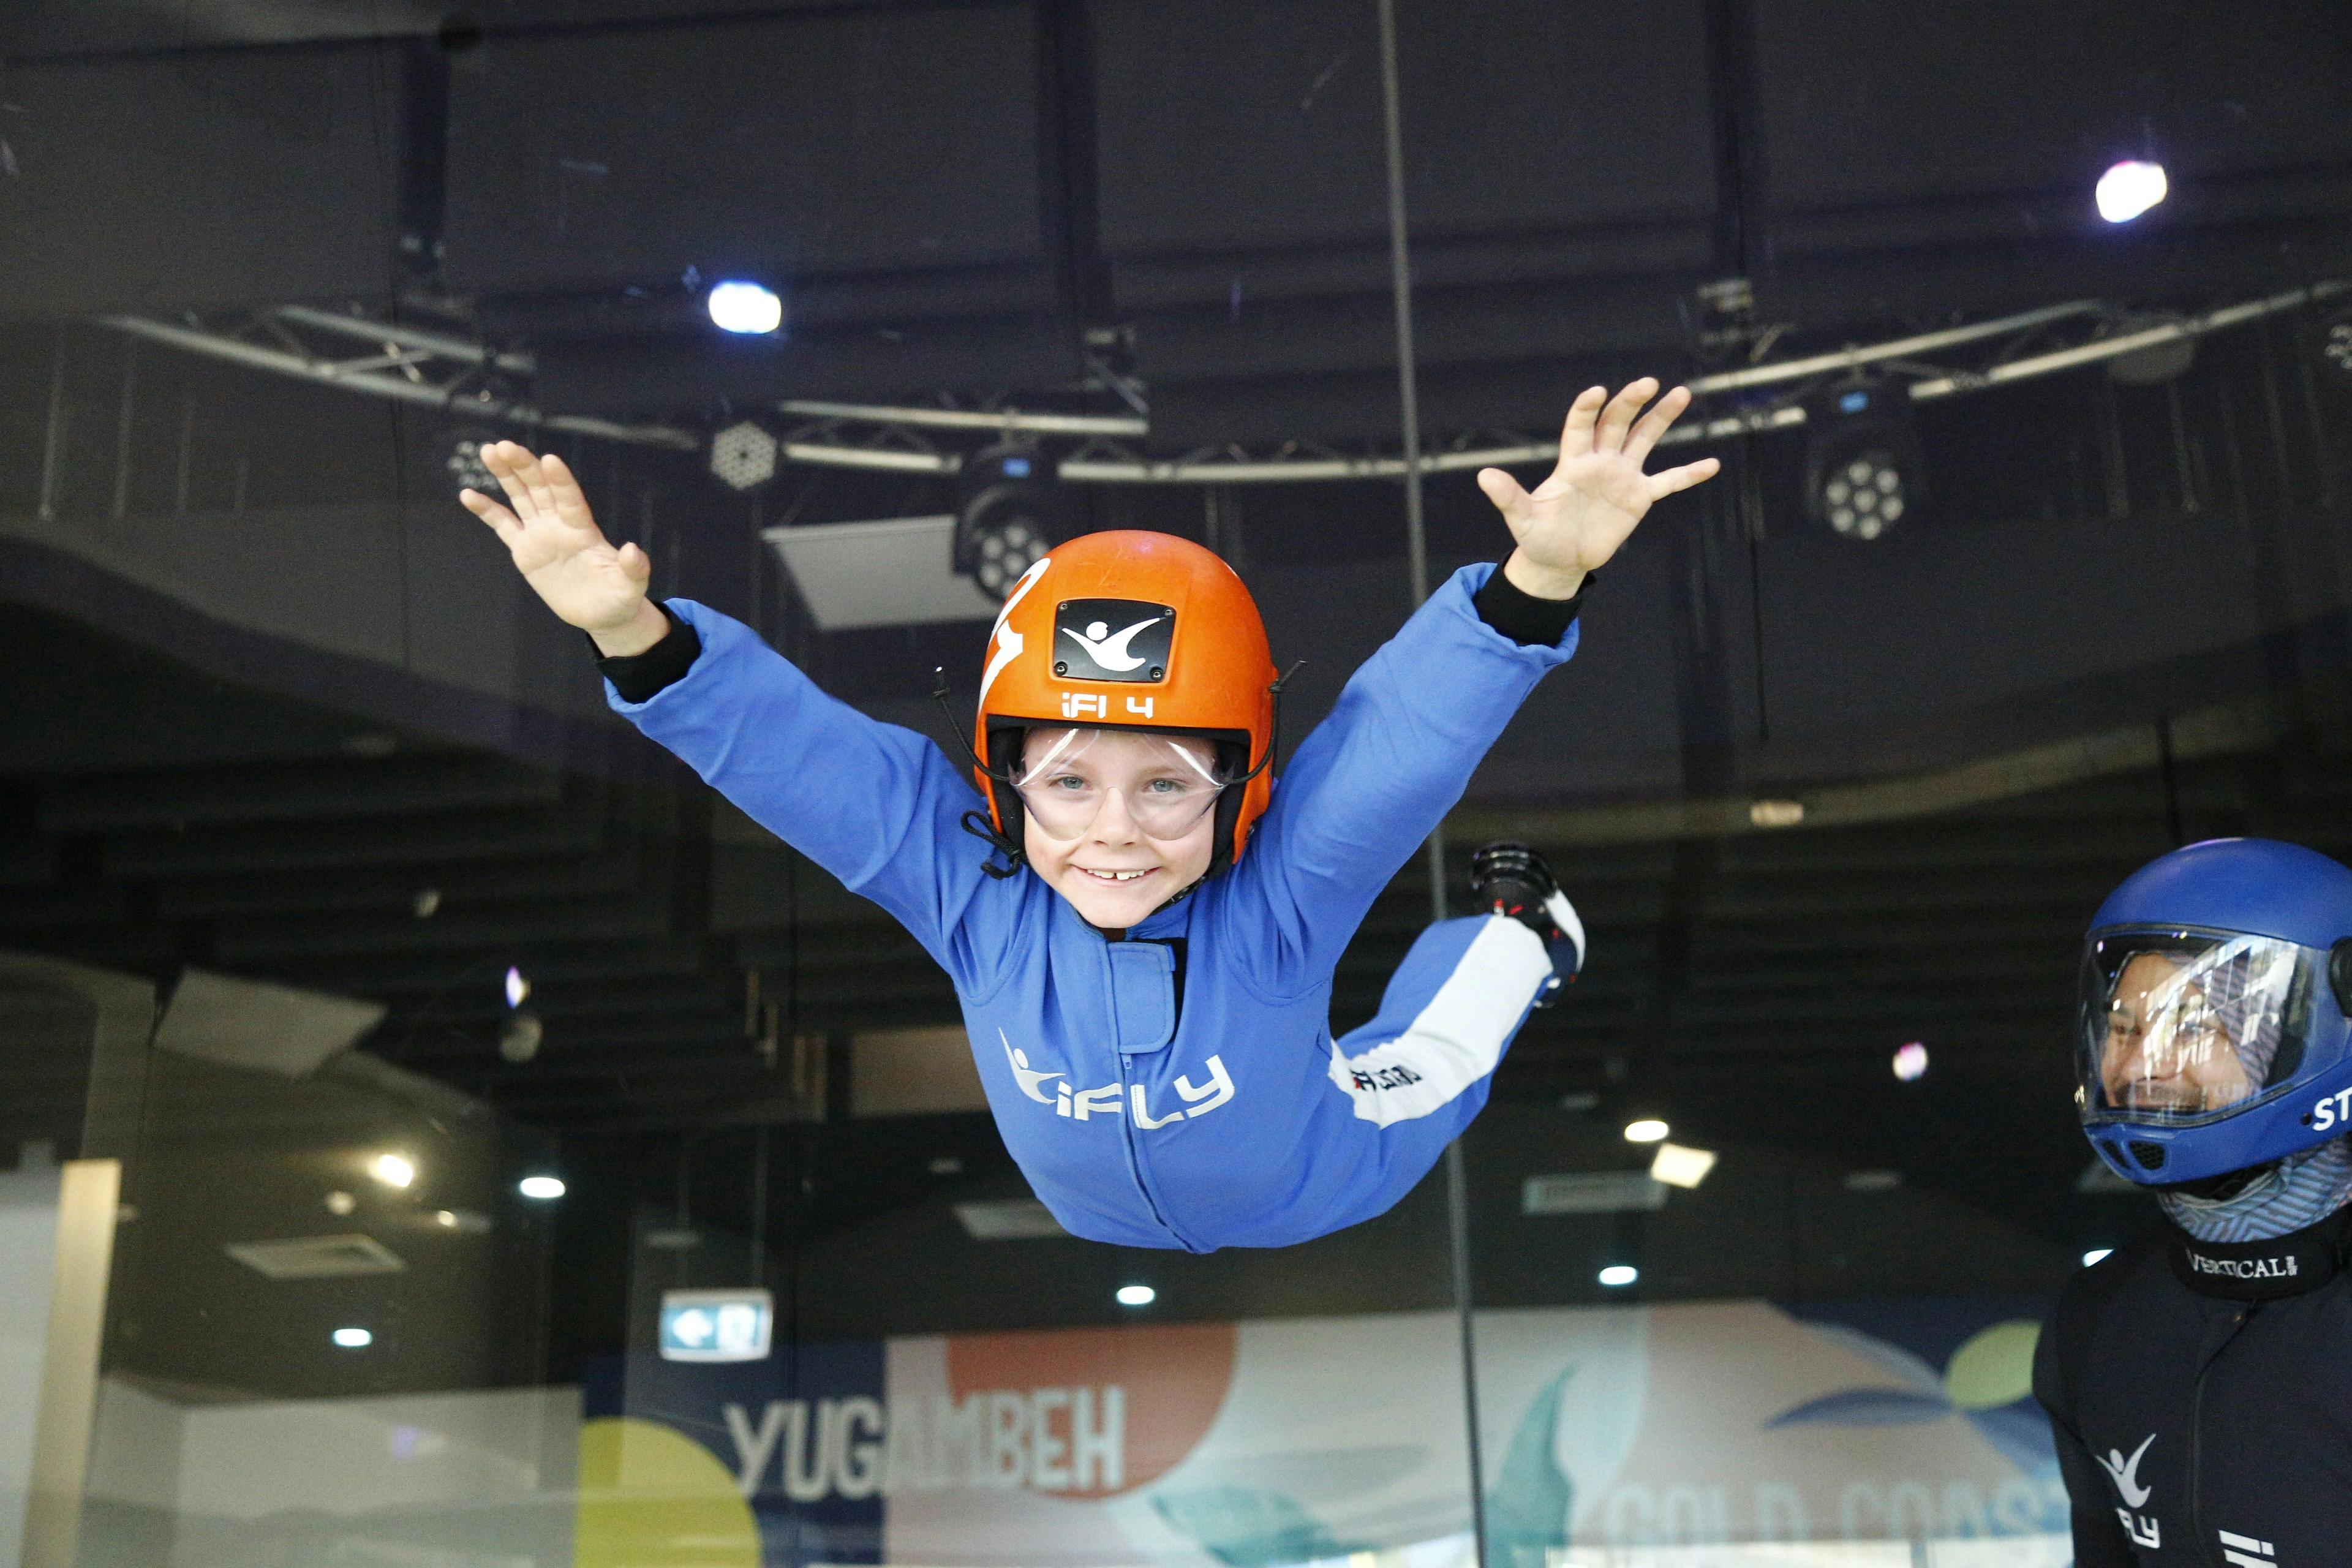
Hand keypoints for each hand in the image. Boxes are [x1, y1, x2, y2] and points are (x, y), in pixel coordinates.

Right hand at [459, 441, 668, 654]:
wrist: (601, 613)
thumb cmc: (620, 598)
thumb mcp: (631, 588)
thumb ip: (634, 569)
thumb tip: (632, 550)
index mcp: (584, 530)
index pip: (570, 499)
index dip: (560, 480)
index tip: (549, 459)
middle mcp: (560, 524)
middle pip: (540, 489)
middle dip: (524, 467)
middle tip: (505, 445)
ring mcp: (541, 534)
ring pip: (521, 497)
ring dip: (505, 475)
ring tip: (488, 451)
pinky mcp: (525, 550)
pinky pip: (503, 525)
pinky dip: (486, 510)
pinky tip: (467, 494)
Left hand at [1476, 380, 1720, 598]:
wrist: (1559, 560)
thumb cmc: (1538, 537)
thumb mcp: (1522, 518)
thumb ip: (1508, 496)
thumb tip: (1484, 475)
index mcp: (1572, 463)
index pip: (1581, 426)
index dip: (1587, 409)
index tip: (1596, 392)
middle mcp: (1600, 462)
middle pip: (1617, 423)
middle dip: (1631, 403)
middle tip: (1648, 382)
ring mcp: (1622, 477)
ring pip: (1644, 440)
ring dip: (1661, 418)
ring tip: (1681, 394)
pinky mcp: (1638, 498)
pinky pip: (1668, 482)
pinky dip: (1689, 474)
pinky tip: (1712, 464)